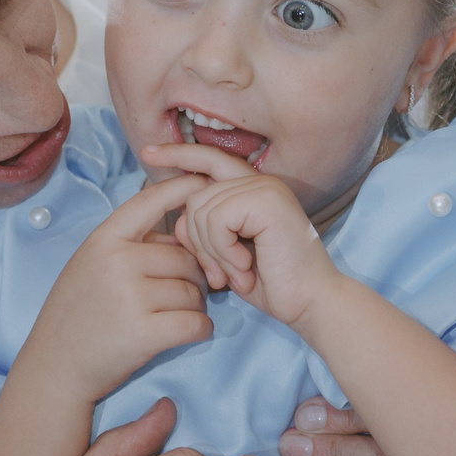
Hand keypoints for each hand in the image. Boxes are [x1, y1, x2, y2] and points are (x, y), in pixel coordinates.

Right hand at [26, 174, 213, 399]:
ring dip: (195, 307)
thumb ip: (129, 245)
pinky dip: (201, 330)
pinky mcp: (144, 332)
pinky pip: (196, 322)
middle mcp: (117, 261)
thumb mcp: (92, 265)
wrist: (54, 367)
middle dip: (193, 277)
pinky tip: (188, 333)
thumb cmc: (78, 315)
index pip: (150, 201)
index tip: (204, 183)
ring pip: (195, 292)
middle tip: (176, 297)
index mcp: (104, 239)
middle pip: (186, 258)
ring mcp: (130, 296)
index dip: (182, 188)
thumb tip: (183, 230)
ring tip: (172, 317)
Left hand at [141, 143, 346, 329]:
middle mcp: (259, 181)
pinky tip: (245, 267)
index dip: (178, 154)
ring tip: (236, 275)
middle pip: (194, 195)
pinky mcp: (266, 200)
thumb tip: (174, 221)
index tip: (147, 152)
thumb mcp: (225, 255)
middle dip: (196, 242)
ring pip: (201, 210)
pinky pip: (217, 220)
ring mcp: (264, 188)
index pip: (207, 159)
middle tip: (218, 276)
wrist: (309, 302)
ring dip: (213, 253)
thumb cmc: (271, 283)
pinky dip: (223, 251)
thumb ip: (202, 232)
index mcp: (251, 189)